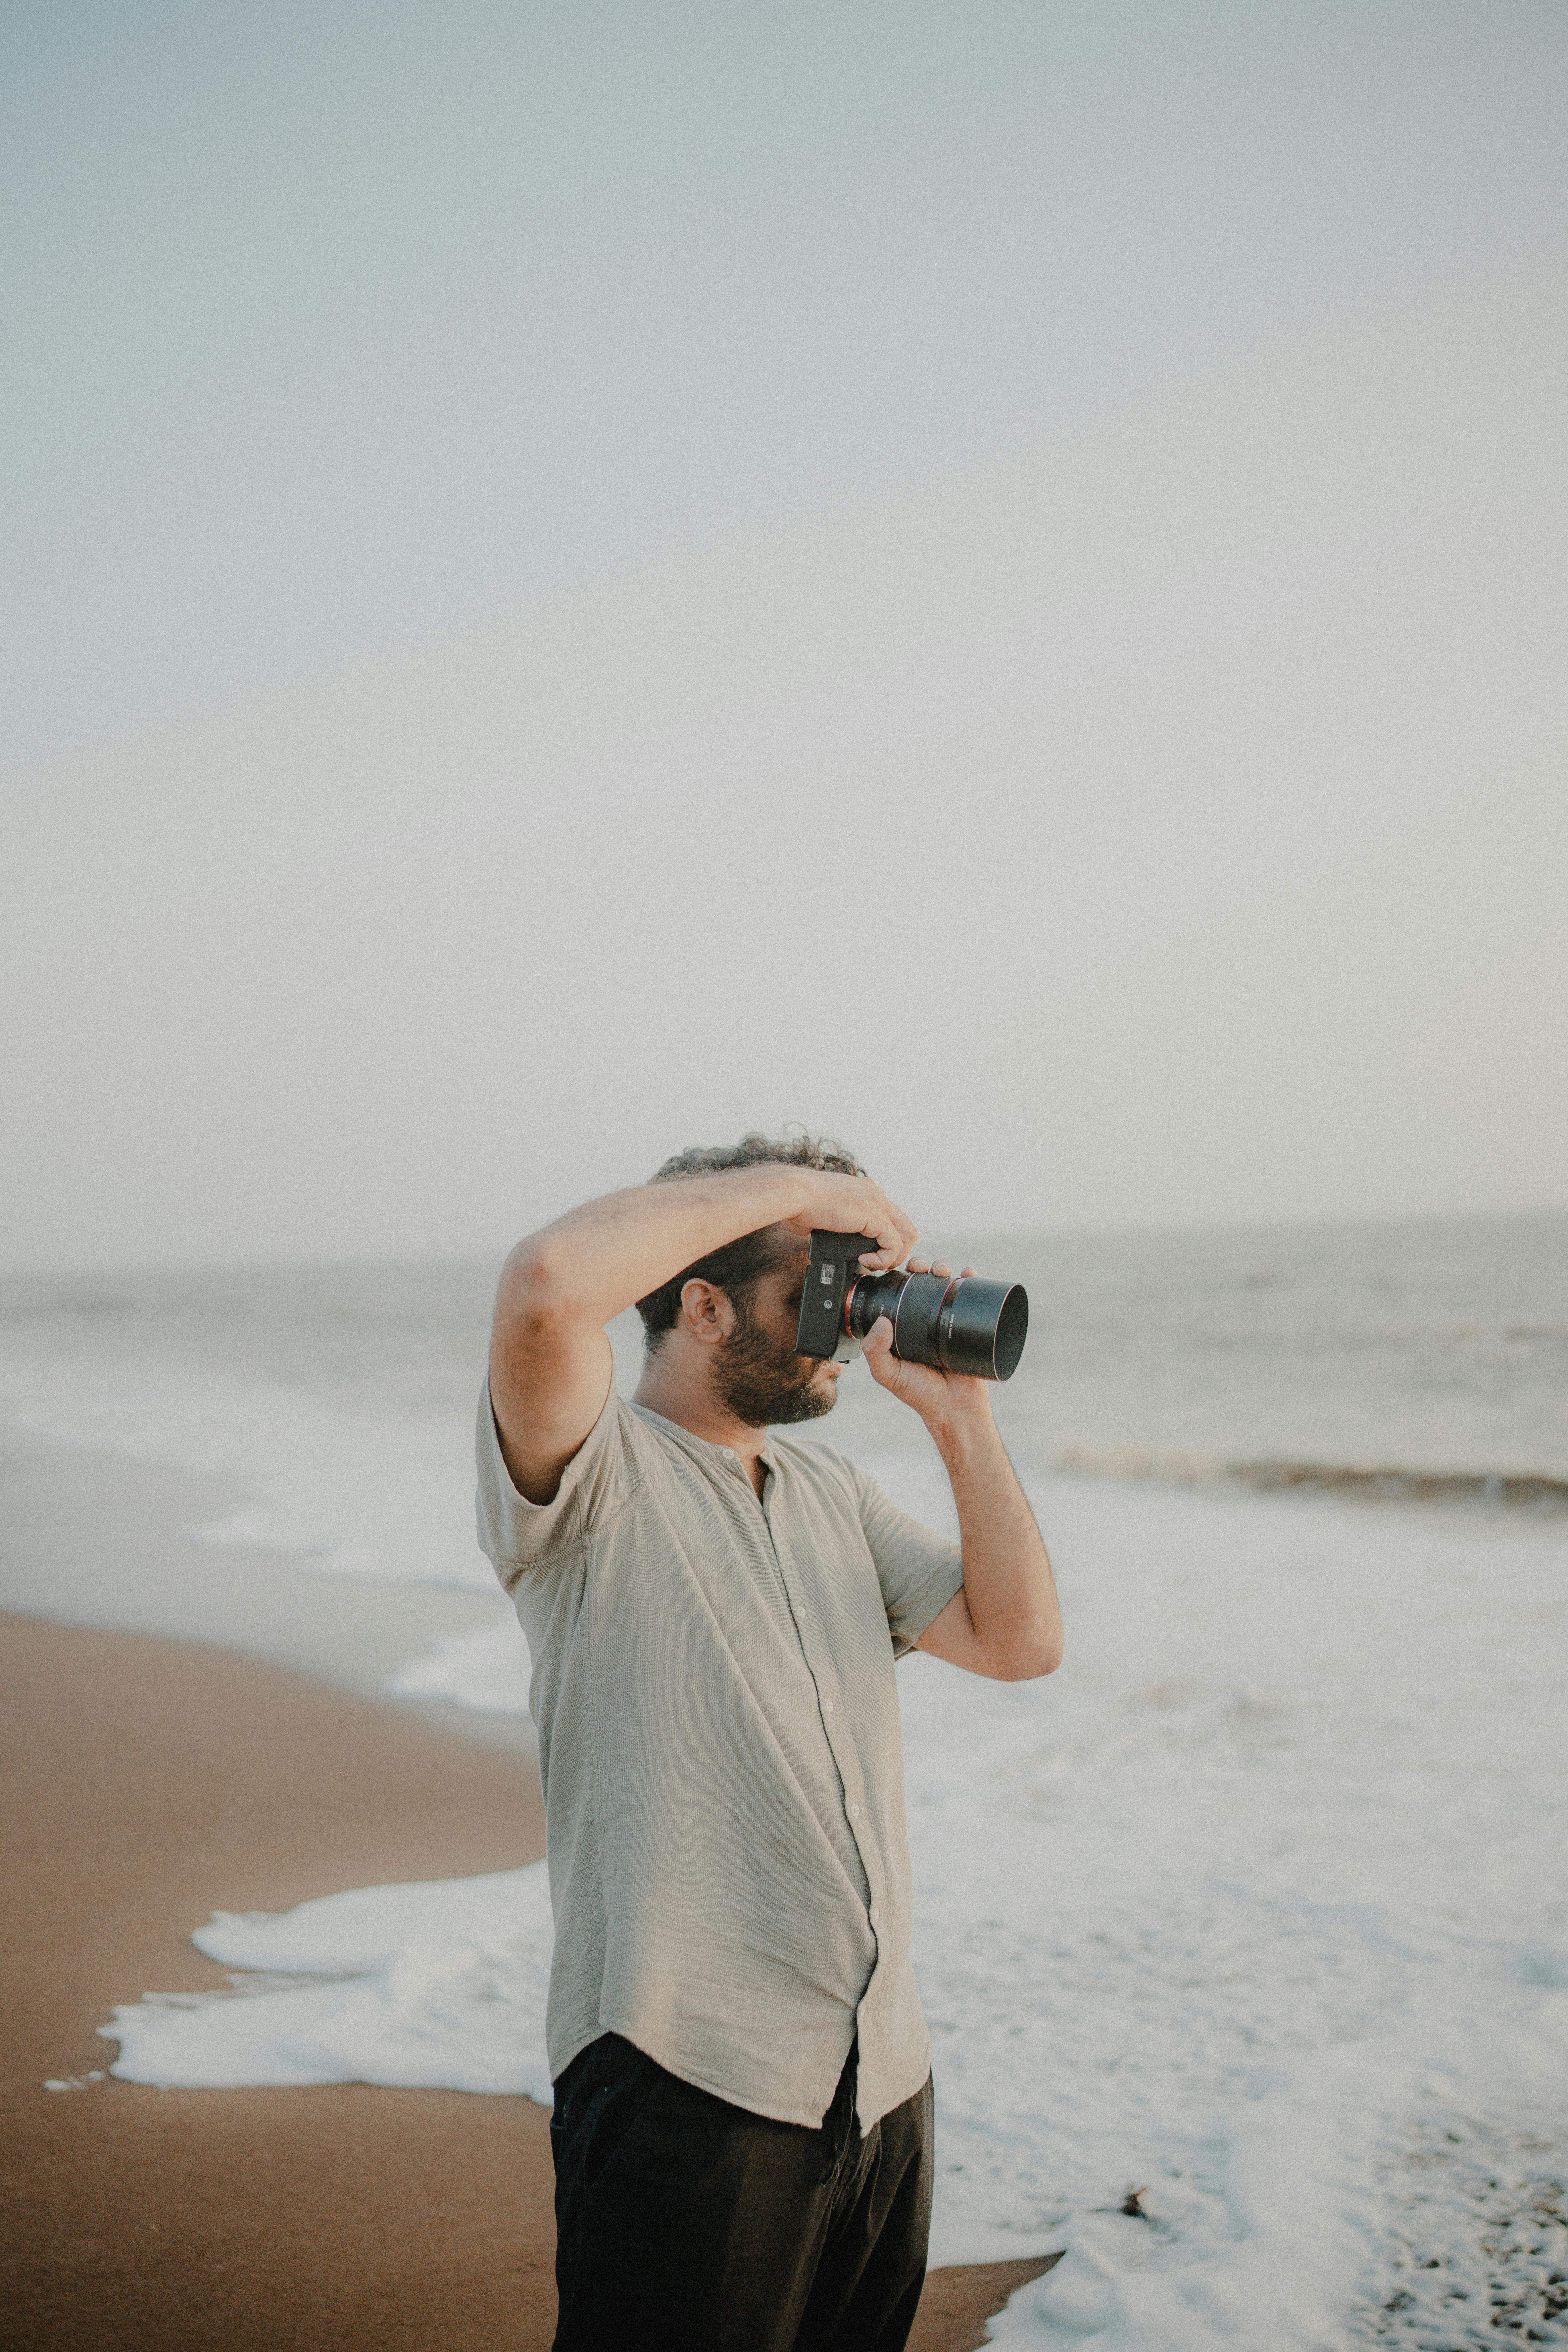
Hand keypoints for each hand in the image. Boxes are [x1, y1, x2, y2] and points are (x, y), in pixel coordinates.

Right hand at [778, 1171, 916, 1272]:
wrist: (792, 1193)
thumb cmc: (797, 1204)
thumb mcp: (822, 1216)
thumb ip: (831, 1226)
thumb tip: (821, 1239)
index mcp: (863, 1192)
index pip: (890, 1217)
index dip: (886, 1241)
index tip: (871, 1255)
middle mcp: (874, 1194)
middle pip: (905, 1226)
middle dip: (897, 1251)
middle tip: (878, 1265)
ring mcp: (877, 1202)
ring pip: (907, 1235)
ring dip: (894, 1256)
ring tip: (873, 1265)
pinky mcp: (874, 1215)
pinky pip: (893, 1244)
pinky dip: (882, 1259)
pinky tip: (865, 1261)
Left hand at [861, 1260, 992, 1430]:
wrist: (956, 1407)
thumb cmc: (920, 1393)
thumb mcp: (888, 1373)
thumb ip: (876, 1351)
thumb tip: (881, 1321)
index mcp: (902, 1328)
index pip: (898, 1294)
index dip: (897, 1278)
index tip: (899, 1269)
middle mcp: (923, 1321)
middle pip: (922, 1284)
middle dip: (922, 1267)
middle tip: (922, 1267)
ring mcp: (947, 1321)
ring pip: (944, 1286)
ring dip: (944, 1269)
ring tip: (944, 1270)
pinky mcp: (969, 1325)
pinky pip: (971, 1297)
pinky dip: (971, 1281)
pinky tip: (969, 1273)